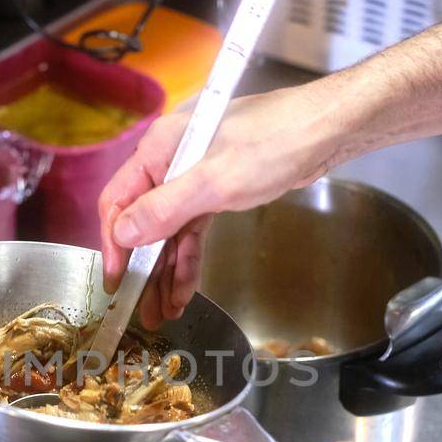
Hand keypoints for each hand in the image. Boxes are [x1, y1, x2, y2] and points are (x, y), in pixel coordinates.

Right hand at [97, 83, 345, 327]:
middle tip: (141, 310)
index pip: (119, 200)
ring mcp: (195, 177)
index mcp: (159, 149)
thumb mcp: (214, 182)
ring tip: (165, 311)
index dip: (115, 243)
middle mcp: (171, 162)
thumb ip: (164, 209)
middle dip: (144, 268)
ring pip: (170, 231)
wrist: (326, 130)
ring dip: (167, 271)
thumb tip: (121, 234)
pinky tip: (186, 288)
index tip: (117, 281)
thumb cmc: (272, 146)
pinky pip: (193, 229)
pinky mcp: (218, 191)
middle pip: (144, 222)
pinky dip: (190, 257)